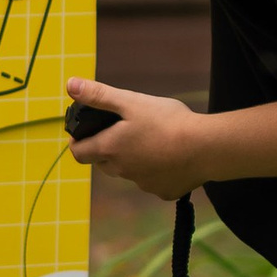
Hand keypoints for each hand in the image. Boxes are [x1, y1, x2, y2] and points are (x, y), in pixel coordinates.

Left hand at [63, 77, 207, 200]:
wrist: (206, 148)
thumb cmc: (168, 122)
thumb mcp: (130, 101)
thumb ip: (99, 95)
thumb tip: (70, 84)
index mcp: (110, 149)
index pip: (78, 153)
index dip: (77, 142)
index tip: (82, 133)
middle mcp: (123, 171)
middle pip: (103, 163)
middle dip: (106, 149)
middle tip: (120, 132)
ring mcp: (144, 184)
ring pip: (130, 172)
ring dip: (133, 160)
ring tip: (150, 141)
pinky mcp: (164, 192)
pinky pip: (155, 182)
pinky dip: (158, 171)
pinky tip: (171, 157)